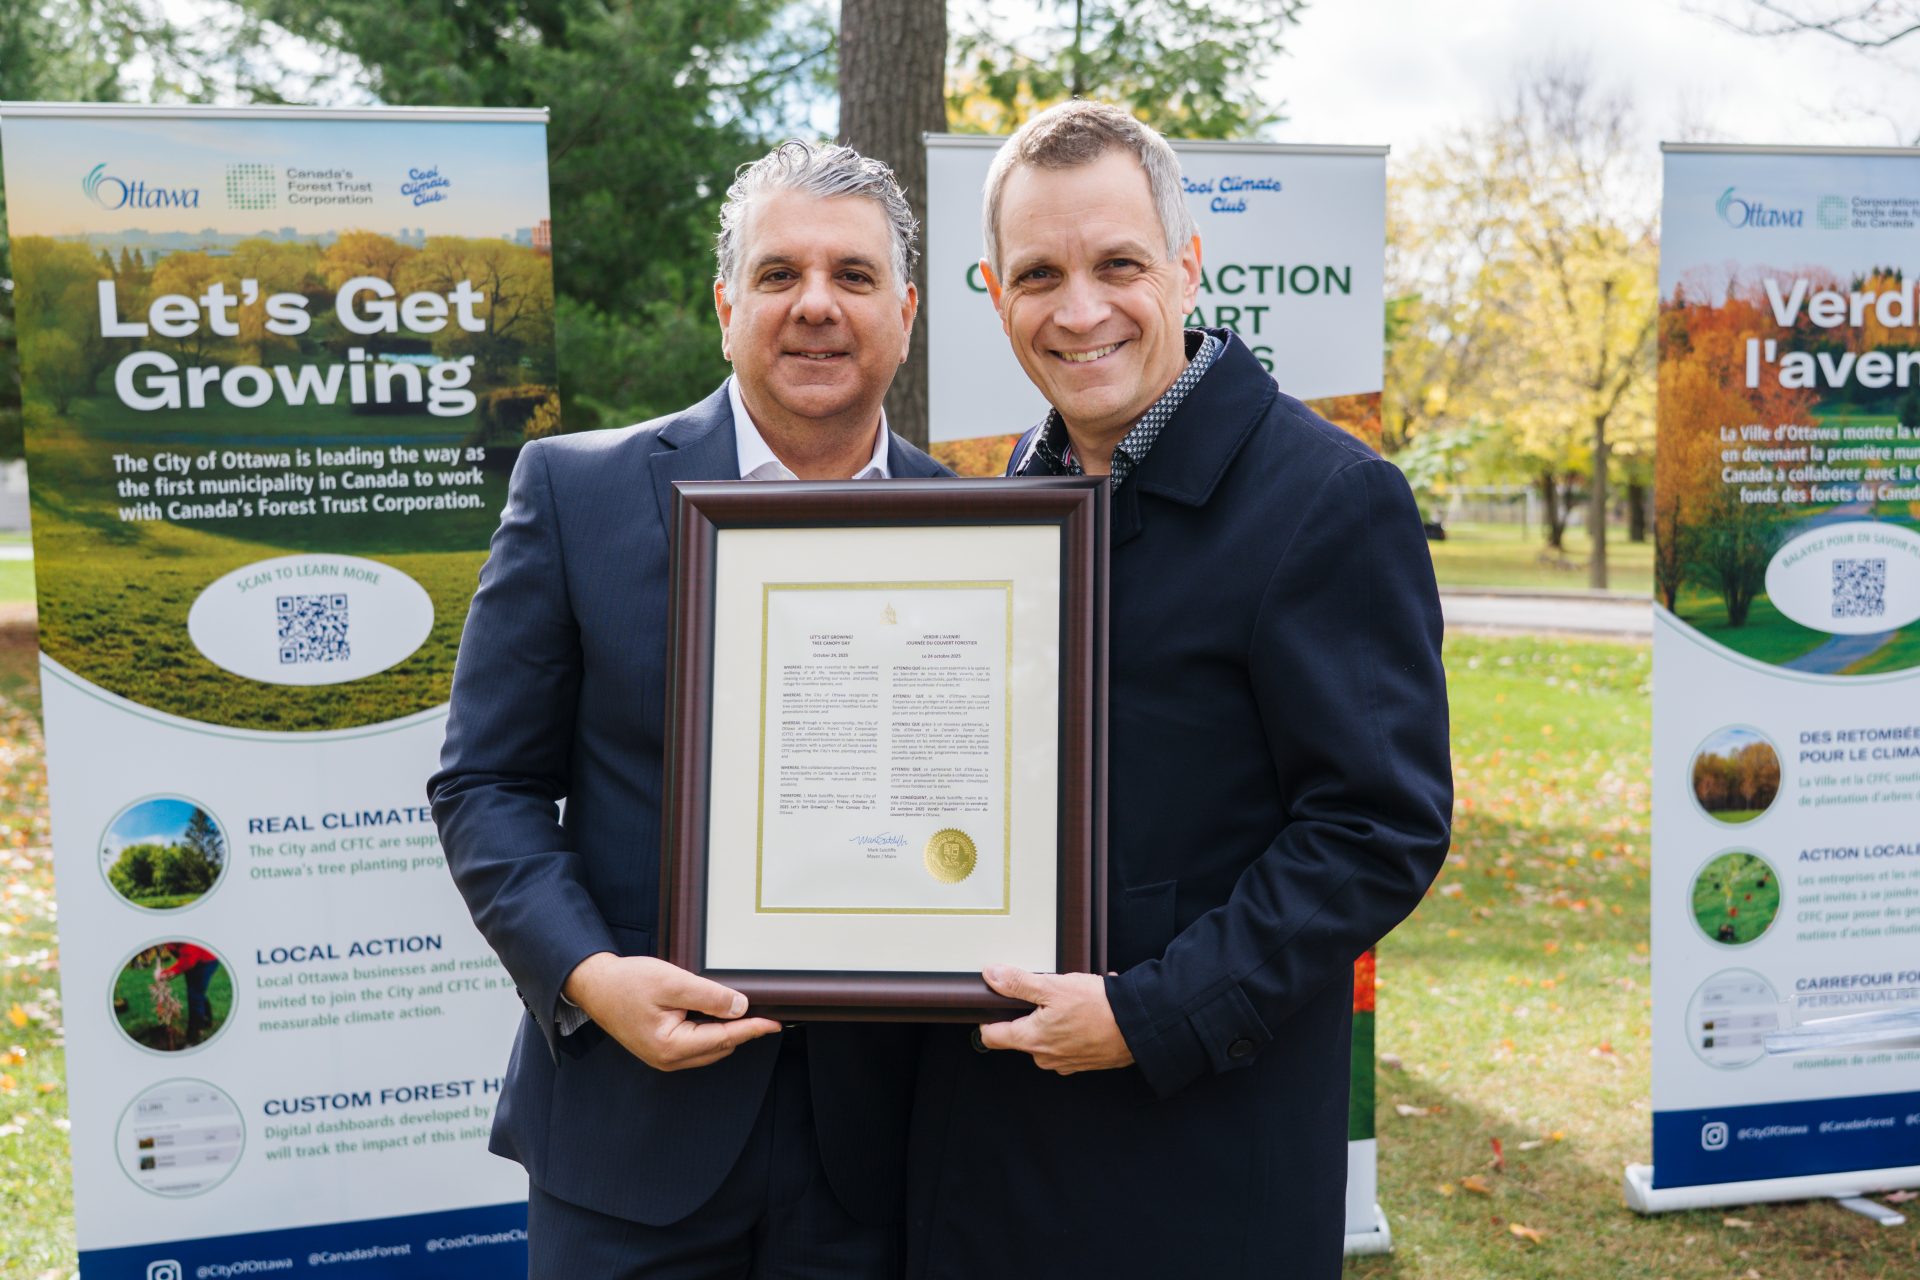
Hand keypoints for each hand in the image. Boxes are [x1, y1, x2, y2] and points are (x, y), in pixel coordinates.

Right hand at [563, 952, 780, 1070]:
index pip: (724, 1038)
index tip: (776, 1023)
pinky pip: (697, 1045)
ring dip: (727, 1031)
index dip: (753, 1029)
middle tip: (766, 1011)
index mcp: (671, 1047)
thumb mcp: (672, 982)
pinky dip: (711, 1031)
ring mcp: (664, 1058)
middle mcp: (668, 1060)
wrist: (595, 986)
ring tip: (744, 1010)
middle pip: (720, 1046)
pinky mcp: (661, 1050)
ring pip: (710, 1048)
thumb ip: (708, 996)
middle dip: (743, 1031)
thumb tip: (740, 1008)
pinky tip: (716, 1013)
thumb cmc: (627, 983)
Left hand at [977, 965, 1133, 1073]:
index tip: (995, 1005)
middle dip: (1028, 1015)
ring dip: (1052, 1022)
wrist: (1138, 1026)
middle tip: (1045, 996)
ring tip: (1071, 1003)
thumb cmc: (1098, 1007)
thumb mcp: (1053, 986)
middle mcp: (1044, 1057)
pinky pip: (1067, 1044)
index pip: (991, 1037)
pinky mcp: (1083, 1062)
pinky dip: (1071, 1029)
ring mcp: (1064, 1062)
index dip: (988, 1018)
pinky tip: (1085, 1014)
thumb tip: (991, 975)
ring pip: (1045, 1040)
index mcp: (1031, 1040)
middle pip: (1020, 1036)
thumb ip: (1018, 983)